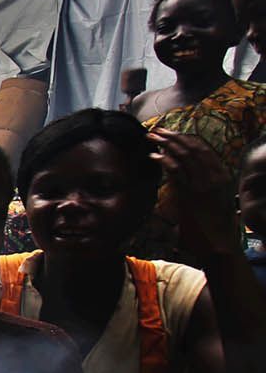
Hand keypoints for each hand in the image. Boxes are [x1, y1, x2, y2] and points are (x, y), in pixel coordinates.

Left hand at [150, 130, 237, 255]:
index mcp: (222, 174)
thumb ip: (199, 182)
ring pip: (185, 156)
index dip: (185, 138)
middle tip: (156, 130)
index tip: (170, 133)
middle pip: (193, 147)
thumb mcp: (211, 197)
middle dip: (173, 136)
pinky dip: (165, 161)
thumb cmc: (213, 222)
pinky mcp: (193, 194)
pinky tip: (154, 156)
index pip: (203, 148)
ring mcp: (205, 184)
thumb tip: (181, 171)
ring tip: (151, 138)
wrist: (219, 241)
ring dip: (166, 144)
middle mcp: (216, 175)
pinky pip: (178, 172)